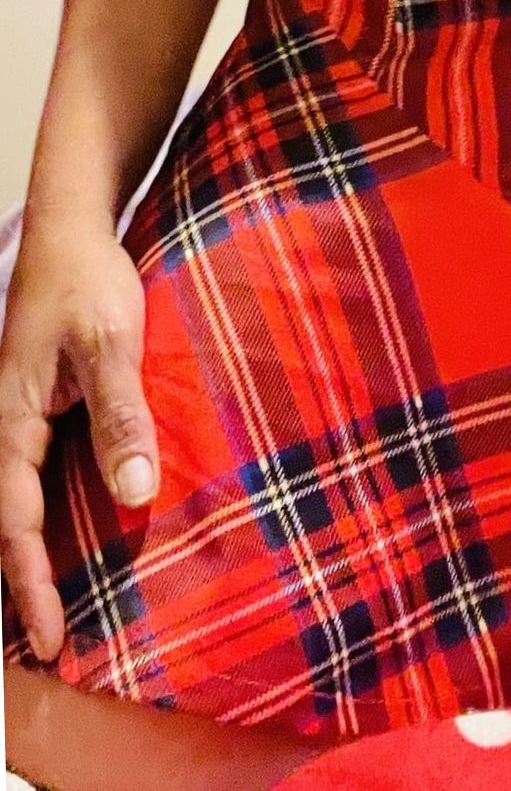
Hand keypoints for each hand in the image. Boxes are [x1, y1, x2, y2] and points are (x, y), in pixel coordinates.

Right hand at [0, 216, 158, 661]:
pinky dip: (48, 515)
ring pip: (19, 502)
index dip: (32, 586)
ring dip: (35, 555)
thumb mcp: (110, 343)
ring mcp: (22, 418)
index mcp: (10, 421)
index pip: (14, 524)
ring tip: (59, 611)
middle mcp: (7, 427)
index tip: (51, 640)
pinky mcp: (43, 406)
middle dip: (25, 587)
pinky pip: (38, 475)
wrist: (74, 226)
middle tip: (52, 647)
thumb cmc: (88, 279)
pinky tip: (79, 534)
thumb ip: (121, 413)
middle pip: (6, 524)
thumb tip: (134, 492)